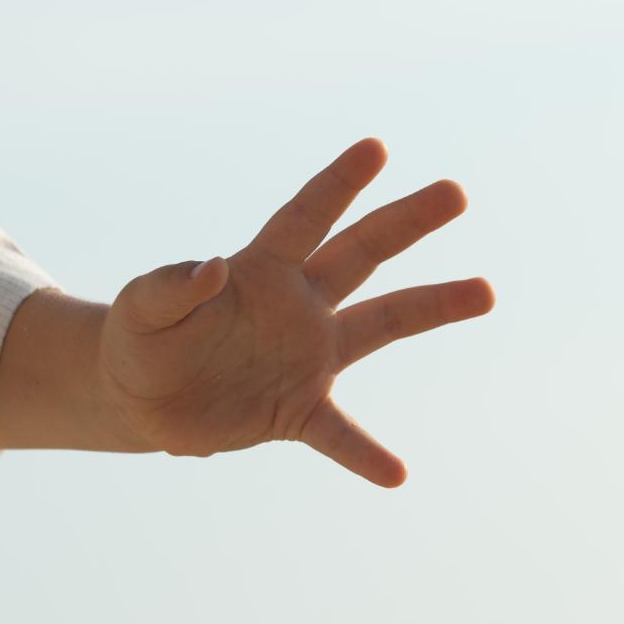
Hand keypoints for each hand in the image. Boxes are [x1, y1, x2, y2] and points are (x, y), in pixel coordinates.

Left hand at [100, 139, 490, 487]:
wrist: (137, 399)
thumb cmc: (139, 339)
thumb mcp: (139, 309)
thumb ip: (170, 286)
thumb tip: (212, 267)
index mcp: (258, 270)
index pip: (305, 218)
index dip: (338, 184)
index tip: (376, 149)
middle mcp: (296, 305)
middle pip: (361, 254)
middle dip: (407, 222)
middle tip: (456, 192)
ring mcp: (305, 357)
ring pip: (380, 326)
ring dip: (432, 308)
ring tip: (486, 292)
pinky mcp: (296, 410)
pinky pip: (338, 436)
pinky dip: (364, 454)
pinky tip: (396, 474)